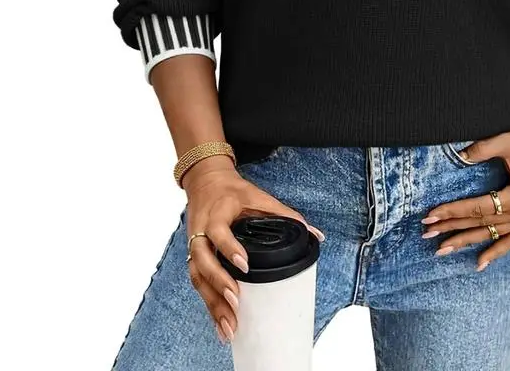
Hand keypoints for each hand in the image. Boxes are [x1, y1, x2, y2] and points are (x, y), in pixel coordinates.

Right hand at [182, 156, 324, 343]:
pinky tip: (221, 325)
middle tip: (236, 302)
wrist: (205, 182)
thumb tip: (315, 234)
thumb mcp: (259, 196)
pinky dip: (209, 306)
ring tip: (229, 326)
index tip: (245, 266)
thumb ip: (285, 214)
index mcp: (218, 212)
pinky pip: (198, 284)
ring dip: (212, 303)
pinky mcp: (194, 258)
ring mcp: (194, 245)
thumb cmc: (233, 191)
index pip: (219, 231)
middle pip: (202, 260)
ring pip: (197, 277)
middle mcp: (201, 230)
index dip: (229, 248)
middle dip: (218, 283)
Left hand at [422, 124, 509, 269]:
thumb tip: (457, 156)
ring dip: (467, 242)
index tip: (429, 216)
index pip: (475, 208)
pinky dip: (496, 251)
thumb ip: (479, 151)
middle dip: (451, 229)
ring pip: (491, 235)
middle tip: (427, 234)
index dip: (450, 211)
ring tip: (443, 249)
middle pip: (479, 224)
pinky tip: (480, 263)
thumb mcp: (504, 142)